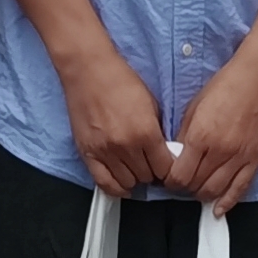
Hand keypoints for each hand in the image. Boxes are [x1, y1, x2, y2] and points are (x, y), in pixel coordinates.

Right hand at [61, 46, 178, 196]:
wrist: (88, 70)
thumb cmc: (119, 81)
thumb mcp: (152, 104)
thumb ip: (158, 131)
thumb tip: (165, 152)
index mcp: (146, 132)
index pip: (165, 168)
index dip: (169, 169)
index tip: (167, 166)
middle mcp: (125, 146)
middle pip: (147, 177)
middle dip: (153, 173)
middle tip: (152, 165)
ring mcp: (104, 152)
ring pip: (127, 183)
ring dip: (135, 178)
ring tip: (136, 169)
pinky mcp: (87, 153)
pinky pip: (103, 183)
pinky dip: (116, 188)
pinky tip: (123, 184)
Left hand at [171, 49, 257, 212]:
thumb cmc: (226, 86)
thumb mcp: (194, 107)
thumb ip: (184, 136)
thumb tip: (176, 157)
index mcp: (200, 136)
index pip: (179, 175)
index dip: (170, 181)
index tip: (168, 178)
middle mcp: (220, 151)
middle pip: (195, 186)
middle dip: (184, 189)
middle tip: (180, 185)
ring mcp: (240, 157)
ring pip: (215, 191)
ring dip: (202, 196)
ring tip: (196, 190)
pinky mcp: (255, 159)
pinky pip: (240, 188)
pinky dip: (228, 202)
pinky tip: (218, 209)